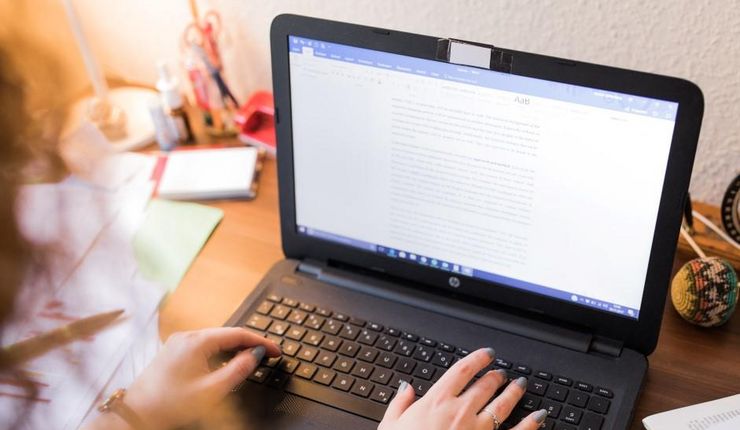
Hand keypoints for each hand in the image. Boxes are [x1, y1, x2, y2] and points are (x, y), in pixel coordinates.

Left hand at [123, 327, 279, 428]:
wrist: (137, 414)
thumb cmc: (170, 404)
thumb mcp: (212, 390)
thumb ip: (238, 370)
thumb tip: (256, 355)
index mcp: (196, 341)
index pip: (237, 333)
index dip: (260, 341)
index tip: (276, 350)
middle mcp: (187, 337)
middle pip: (227, 335)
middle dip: (248, 344)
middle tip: (267, 356)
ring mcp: (178, 344)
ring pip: (215, 341)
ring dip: (234, 350)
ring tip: (250, 362)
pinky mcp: (174, 353)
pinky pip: (204, 348)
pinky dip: (219, 354)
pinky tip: (226, 366)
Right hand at [379, 348, 546, 429]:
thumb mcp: (391, 426)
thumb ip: (400, 404)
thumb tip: (405, 388)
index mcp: (437, 401)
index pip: (462, 370)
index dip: (478, 359)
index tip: (487, 354)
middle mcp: (461, 411)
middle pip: (485, 385)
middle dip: (496, 376)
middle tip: (501, 372)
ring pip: (503, 404)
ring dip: (514, 392)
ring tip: (520, 385)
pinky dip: (532, 422)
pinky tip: (540, 415)